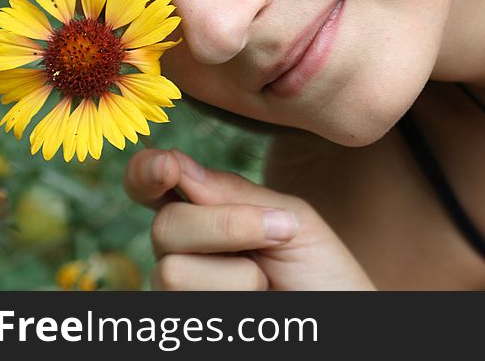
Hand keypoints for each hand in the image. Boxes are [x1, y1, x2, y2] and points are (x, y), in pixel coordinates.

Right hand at [123, 148, 375, 290]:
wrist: (338, 314)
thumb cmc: (319, 268)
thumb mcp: (291, 217)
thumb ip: (235, 193)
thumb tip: (177, 165)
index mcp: (201, 210)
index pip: (151, 183)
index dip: (146, 171)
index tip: (168, 167)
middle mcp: (181, 249)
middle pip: (165, 225)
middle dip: (225, 226)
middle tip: (279, 233)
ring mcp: (182, 289)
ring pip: (172, 271)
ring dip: (238, 275)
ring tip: (267, 285)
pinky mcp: (187, 319)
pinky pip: (188, 302)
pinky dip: (237, 298)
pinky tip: (258, 305)